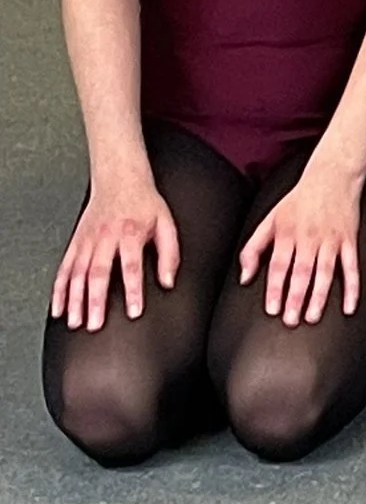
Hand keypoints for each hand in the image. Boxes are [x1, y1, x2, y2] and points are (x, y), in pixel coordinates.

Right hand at [51, 169, 179, 331]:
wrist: (119, 178)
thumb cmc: (144, 203)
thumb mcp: (166, 223)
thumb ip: (170, 254)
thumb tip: (168, 281)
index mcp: (131, 232)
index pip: (132, 266)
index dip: (133, 290)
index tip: (134, 312)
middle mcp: (106, 237)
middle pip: (98, 272)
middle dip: (95, 301)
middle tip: (95, 325)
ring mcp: (87, 240)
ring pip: (77, 273)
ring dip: (74, 299)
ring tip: (75, 322)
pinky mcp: (76, 242)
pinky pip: (64, 268)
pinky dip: (59, 289)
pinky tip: (58, 308)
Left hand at [237, 155, 365, 325]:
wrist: (332, 175)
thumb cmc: (298, 200)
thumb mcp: (270, 220)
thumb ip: (253, 249)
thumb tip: (245, 278)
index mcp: (288, 232)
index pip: (279, 265)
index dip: (275, 288)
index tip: (272, 309)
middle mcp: (309, 237)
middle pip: (302, 271)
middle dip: (296, 297)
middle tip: (291, 320)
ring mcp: (331, 239)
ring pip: (326, 272)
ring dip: (320, 296)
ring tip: (313, 317)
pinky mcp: (349, 240)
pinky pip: (352, 267)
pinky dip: (352, 288)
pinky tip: (348, 307)